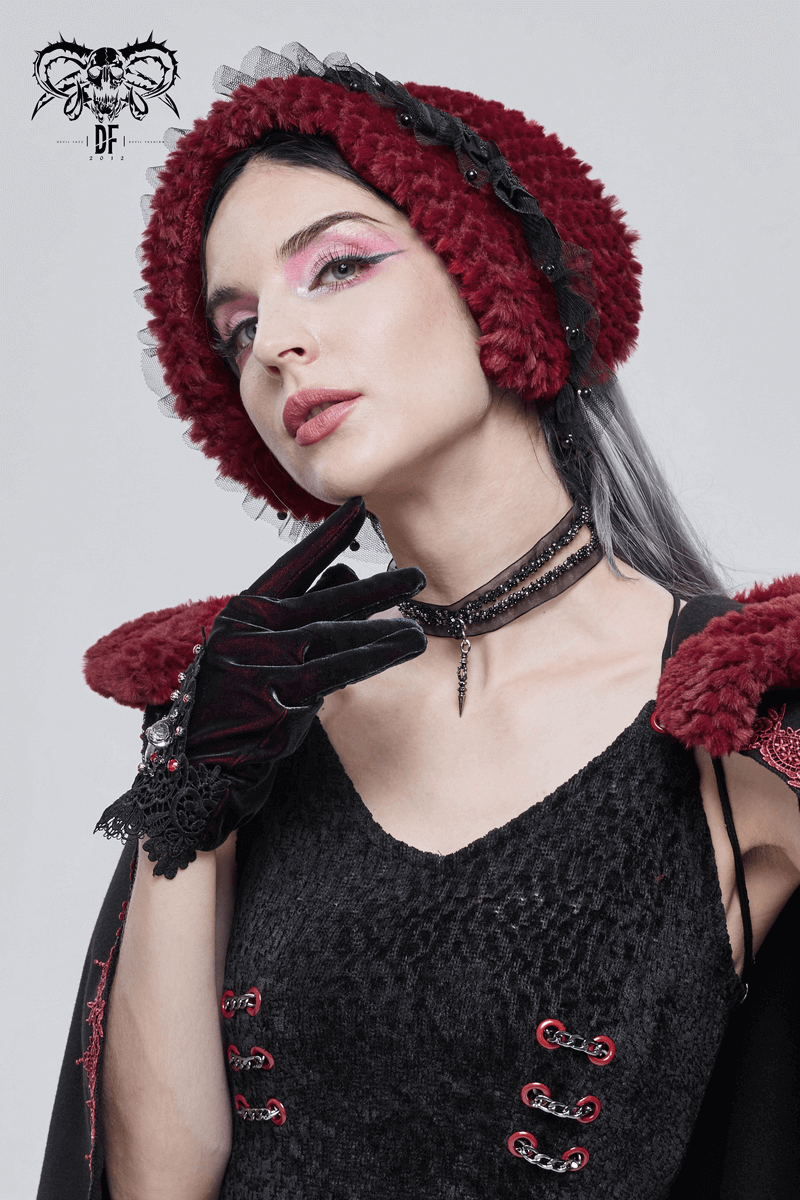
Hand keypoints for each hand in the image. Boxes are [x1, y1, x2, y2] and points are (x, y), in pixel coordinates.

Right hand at [96, 498, 425, 875]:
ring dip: (382, 629)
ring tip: (421, 624)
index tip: (361, 508)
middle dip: (374, 587)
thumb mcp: (259, 650)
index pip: (292, 566)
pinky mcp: (275, 698)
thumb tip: (347, 574)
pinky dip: (370, 658)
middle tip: (416, 575)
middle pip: (321, 601)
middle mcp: (248, 631)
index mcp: (242, 612)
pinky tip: (401, 648)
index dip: (328, 537)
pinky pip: (334, 673)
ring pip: (332, 637)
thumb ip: (301, 615)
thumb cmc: (235, 704)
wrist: (198, 765)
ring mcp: (259, 663)